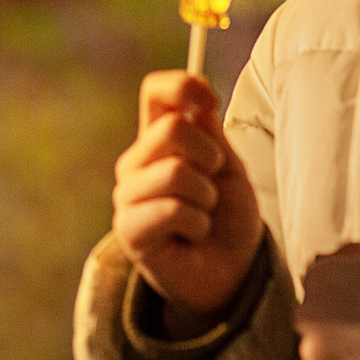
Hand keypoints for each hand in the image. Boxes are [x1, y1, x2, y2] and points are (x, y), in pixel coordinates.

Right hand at [112, 71, 263, 332]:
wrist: (232, 273)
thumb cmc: (229, 219)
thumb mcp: (227, 166)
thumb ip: (209, 131)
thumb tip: (199, 89)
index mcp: (158, 139)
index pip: (156, 92)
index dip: (182, 87)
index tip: (209, 104)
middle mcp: (136, 162)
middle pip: (172, 128)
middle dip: (210, 157)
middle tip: (213, 185)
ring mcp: (128, 195)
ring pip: (175, 172)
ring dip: (206, 198)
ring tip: (204, 216)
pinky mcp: (129, 229)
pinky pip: (172, 209)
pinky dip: (197, 223)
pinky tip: (192, 235)